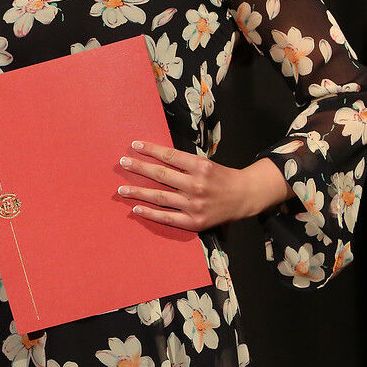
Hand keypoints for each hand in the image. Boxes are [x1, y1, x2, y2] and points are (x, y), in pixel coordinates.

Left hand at [117, 141, 290, 231]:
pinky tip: (136, 209)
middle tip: (123, 162)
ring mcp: (195, 205)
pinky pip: (167, 217)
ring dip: (138, 192)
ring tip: (121, 189)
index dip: (150, 149)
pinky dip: (150, 213)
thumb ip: (183, 162)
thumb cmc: (221, 177)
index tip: (134, 145)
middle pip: (161, 175)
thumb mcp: (205, 163)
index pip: (169, 156)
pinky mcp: (194, 221)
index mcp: (200, 166)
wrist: (245, 196)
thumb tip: (155, 156)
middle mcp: (197, 185)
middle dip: (139, 168)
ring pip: (160, 197)